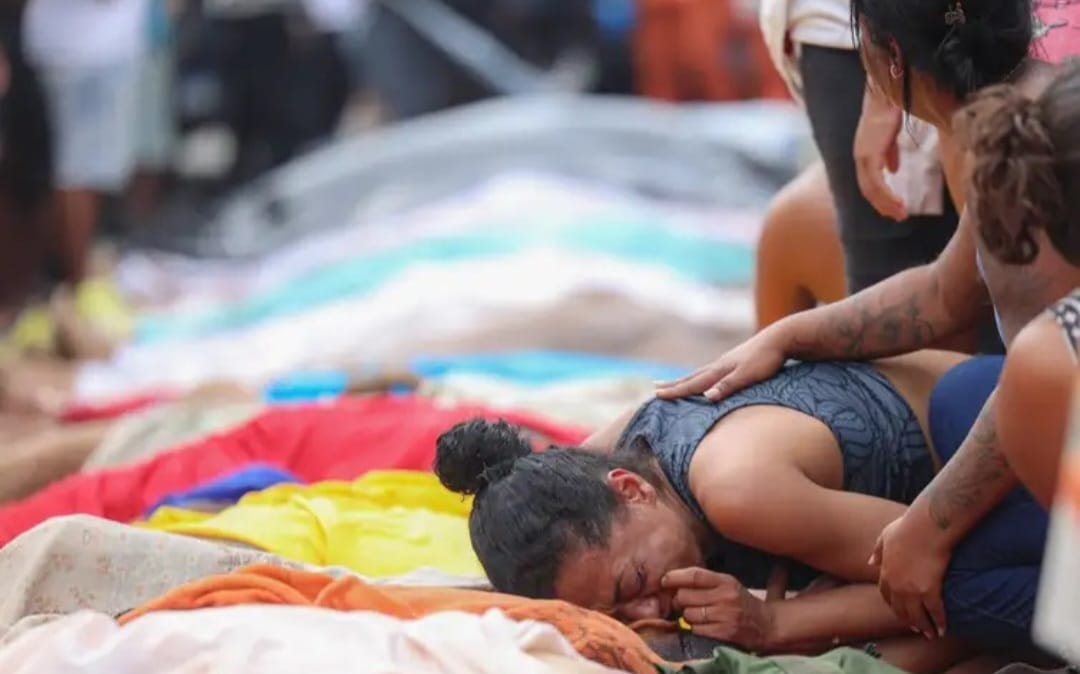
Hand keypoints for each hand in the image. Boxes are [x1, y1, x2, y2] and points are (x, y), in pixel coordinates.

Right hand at [654, 326, 787, 399]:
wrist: (782, 338)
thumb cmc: (767, 359)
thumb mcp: (748, 375)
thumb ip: (728, 386)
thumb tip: (707, 397)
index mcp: (719, 370)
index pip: (693, 383)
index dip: (675, 391)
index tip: (656, 395)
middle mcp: (719, 365)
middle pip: (691, 377)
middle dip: (673, 385)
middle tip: (655, 389)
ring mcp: (726, 362)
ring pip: (700, 373)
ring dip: (685, 380)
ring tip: (673, 383)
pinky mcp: (735, 362)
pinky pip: (711, 372)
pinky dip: (700, 377)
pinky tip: (704, 378)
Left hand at [662, 567, 774, 650]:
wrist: (766, 625)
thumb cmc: (740, 603)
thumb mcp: (728, 585)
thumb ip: (705, 582)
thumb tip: (674, 580)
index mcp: (726, 581)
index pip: (695, 575)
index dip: (676, 577)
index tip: (665, 580)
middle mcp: (726, 596)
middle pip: (685, 596)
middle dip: (679, 600)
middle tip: (681, 603)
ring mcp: (726, 615)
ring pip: (688, 614)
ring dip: (687, 616)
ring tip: (695, 615)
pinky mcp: (725, 633)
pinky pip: (696, 630)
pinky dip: (695, 628)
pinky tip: (701, 626)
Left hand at [854, 85, 906, 220]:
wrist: (888, 92)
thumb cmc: (891, 109)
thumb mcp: (891, 136)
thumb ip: (890, 153)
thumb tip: (893, 170)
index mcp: (865, 153)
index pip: (869, 181)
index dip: (880, 196)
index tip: (894, 207)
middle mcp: (860, 157)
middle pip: (868, 190)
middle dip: (883, 205)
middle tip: (898, 216)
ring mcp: (863, 156)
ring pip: (871, 189)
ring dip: (886, 204)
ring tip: (901, 213)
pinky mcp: (869, 155)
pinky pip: (876, 182)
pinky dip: (886, 195)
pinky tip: (897, 203)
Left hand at [869, 513, 950, 638]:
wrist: (926, 527)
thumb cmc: (907, 527)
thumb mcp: (885, 536)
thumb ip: (878, 550)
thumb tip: (870, 561)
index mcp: (886, 572)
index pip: (886, 595)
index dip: (893, 605)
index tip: (900, 610)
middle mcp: (896, 586)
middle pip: (901, 609)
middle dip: (908, 620)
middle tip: (916, 627)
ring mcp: (912, 590)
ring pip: (916, 616)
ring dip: (924, 627)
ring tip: (930, 634)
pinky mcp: (929, 591)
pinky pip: (934, 612)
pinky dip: (940, 622)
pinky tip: (943, 629)